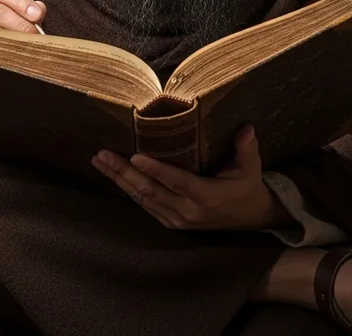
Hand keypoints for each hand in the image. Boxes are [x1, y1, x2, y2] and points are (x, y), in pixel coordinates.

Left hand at [92, 124, 288, 230]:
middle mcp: (188, 211)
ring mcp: (177, 219)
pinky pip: (145, 205)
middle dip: (123, 172)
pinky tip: (114, 176)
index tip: (135, 157)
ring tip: (100, 161)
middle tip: (102, 154)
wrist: (250, 218)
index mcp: (207, 196)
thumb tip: (247, 128)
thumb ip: (247, 148)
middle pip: (150, 191)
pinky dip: (128, 190)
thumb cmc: (247, 187)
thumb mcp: (251, 168)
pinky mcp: (171, 222)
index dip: (155, 170)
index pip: (176, 181)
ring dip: (119, 180)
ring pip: (142, 199)